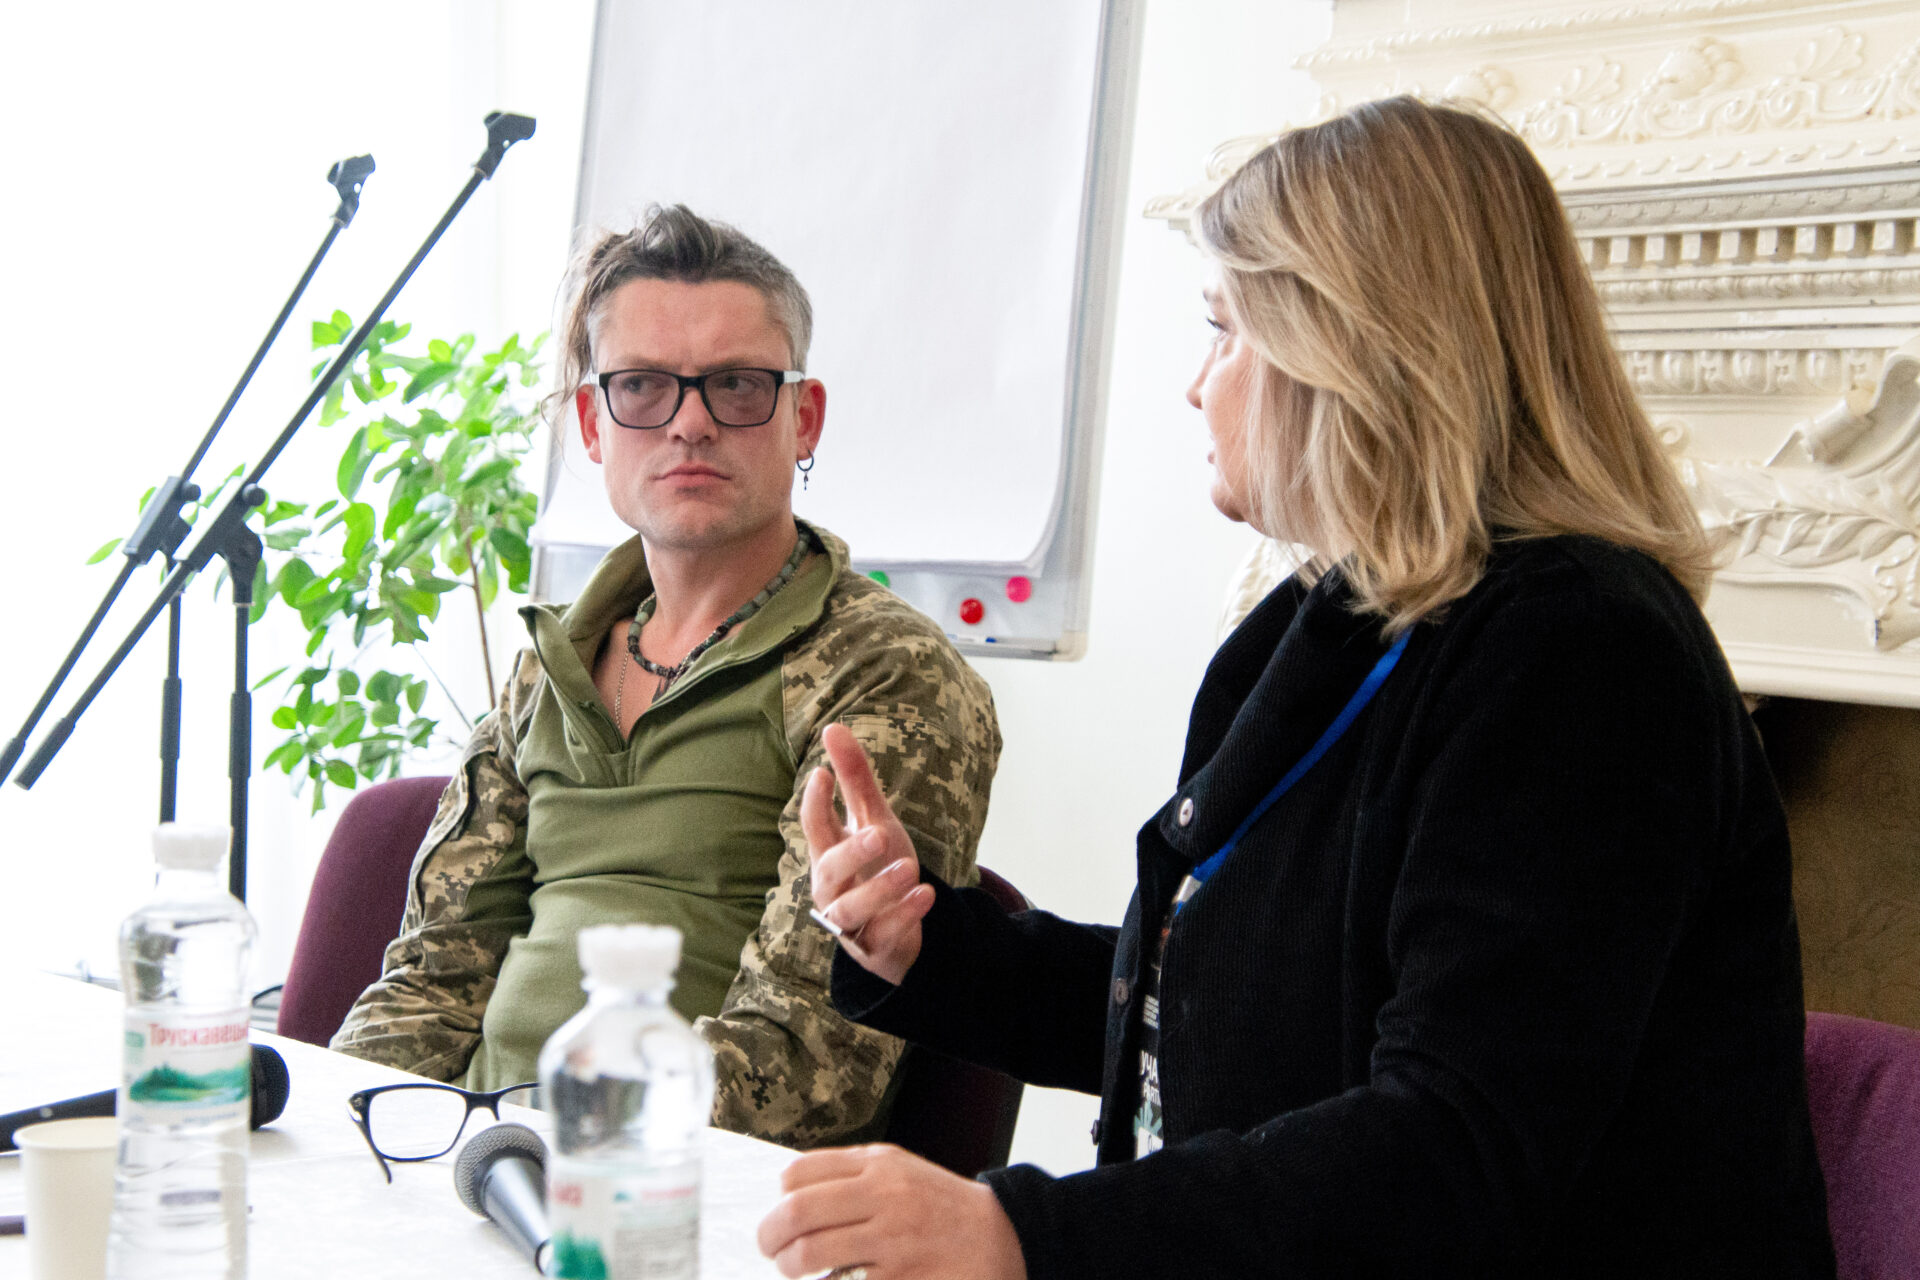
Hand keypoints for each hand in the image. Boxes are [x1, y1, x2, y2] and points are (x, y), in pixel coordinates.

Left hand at [757, 1144, 1026, 1279]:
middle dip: (771, 1236)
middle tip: (770, 1248)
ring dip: (790, 1266)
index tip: (781, 1212)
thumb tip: (789, 1194)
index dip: (781, 1197)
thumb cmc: (939, 1206)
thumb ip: (851, 1175)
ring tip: (792, 1268)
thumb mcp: (900, 1171)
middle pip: (797, 1211)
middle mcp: (883, 1195)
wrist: (998, 1237)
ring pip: (811, 1252)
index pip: (801, 1172)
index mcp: (878, 1163)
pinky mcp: (899, 1277)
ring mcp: (891, 1238)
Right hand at [803, 722, 930, 984]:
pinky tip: (926, 895)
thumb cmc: (876, 867)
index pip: (814, 827)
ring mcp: (850, 920)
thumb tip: (833, 728)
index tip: (822, 775)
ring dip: (880, 890)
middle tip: (879, 832)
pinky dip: (904, 916)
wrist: (895, 930)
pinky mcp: (873, 947)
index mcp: (828, 853)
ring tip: (909, 869)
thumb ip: (854, 778)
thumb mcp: (874, 819)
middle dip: (851, 853)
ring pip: (852, 910)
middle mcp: (831, 887)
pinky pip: (884, 935)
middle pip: (829, 871)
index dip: (815, 803)